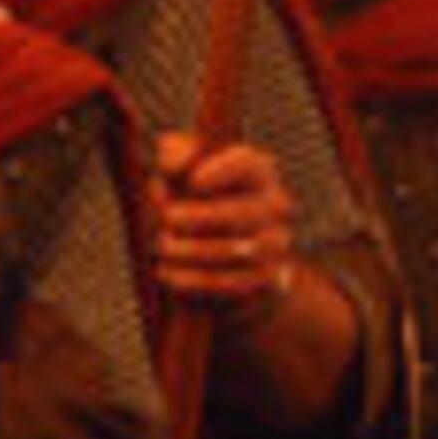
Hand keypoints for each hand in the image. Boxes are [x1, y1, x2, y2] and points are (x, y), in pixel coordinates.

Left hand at [150, 132, 297, 309]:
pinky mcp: (266, 280)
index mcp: (258, 171)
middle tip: (165, 219)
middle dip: (193, 218)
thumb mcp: (183, 173)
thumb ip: (175, 155)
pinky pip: (228, 283)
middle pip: (236, 213)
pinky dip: (191, 280)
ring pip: (231, 251)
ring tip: (161, 247)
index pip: (247, 164)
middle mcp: (276, 205)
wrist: (223, 261)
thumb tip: (173, 164)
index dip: (221, 171)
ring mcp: (276, 245)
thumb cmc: (197, 204)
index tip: (192, 182)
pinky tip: (167, 272)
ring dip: (188, 251)